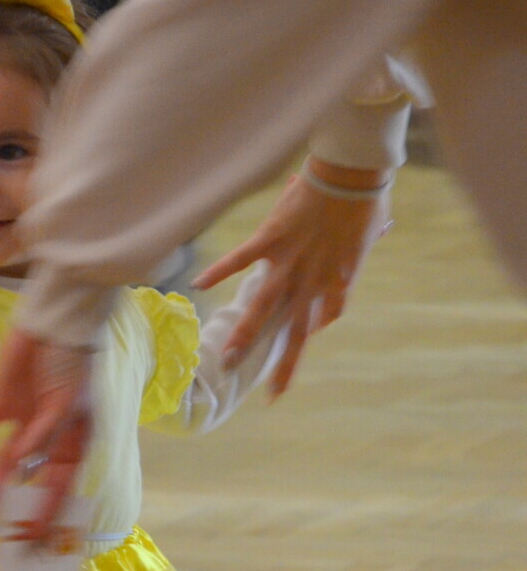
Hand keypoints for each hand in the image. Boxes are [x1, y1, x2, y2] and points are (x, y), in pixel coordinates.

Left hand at [0, 328, 92, 538]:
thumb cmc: (72, 360)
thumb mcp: (66, 403)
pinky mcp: (2, 402)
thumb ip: (43, 436)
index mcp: (74, 441)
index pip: (59, 487)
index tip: (30, 539)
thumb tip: (20, 468)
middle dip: (10, 505)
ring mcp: (24, 421)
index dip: (45, 514)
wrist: (55, 318)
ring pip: (3, 461)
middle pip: (28, 480)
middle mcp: (48, 438)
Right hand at [193, 164, 391, 397]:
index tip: (298, 339)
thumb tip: (372, 241)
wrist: (352, 174)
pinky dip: (220, 270)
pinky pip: (241, 259)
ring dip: (244, 335)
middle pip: (294, 332)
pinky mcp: (270, 239)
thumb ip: (355, 248)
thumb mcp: (367, 237)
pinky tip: (199, 284)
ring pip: (263, 307)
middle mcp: (311, 280)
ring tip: (228, 360)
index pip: (323, 319)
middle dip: (282, 364)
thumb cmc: (365, 202)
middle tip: (272, 396)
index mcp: (336, 282)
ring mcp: (288, 262)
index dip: (311, 330)